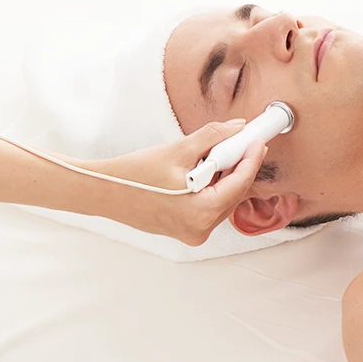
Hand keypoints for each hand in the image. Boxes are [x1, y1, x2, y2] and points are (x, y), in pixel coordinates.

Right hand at [91, 119, 267, 245]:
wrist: (104, 192)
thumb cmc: (134, 174)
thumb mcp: (179, 150)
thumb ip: (213, 137)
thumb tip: (238, 128)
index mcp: (201, 213)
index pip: (240, 183)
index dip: (252, 158)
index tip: (259, 140)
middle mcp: (201, 229)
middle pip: (234, 193)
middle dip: (240, 166)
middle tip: (243, 141)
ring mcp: (194, 233)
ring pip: (224, 200)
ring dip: (226, 177)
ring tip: (220, 153)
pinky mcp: (187, 230)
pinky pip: (210, 206)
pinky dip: (213, 188)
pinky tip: (208, 170)